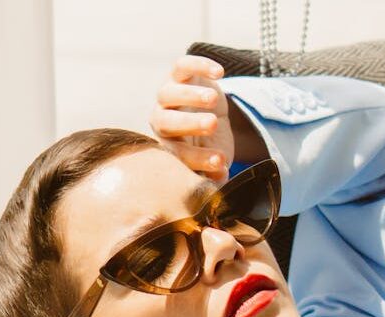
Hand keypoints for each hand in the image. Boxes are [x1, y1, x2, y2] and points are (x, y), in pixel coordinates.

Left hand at [149, 55, 232, 184]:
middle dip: (188, 124)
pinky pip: (182, 66)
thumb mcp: (214, 160)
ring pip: (168, 93)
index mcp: (170, 147)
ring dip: (190, 95)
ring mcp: (168, 96)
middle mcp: (162, 121)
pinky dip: (199, 66)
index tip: (221, 162)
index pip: (179, 155)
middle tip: (212, 126)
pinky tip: (220, 73)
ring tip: (213, 99)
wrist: (208, 113)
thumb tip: (220, 183)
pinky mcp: (178, 73)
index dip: (198, 159)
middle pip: (165, 122)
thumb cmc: (209, 144)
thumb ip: (215, 174)